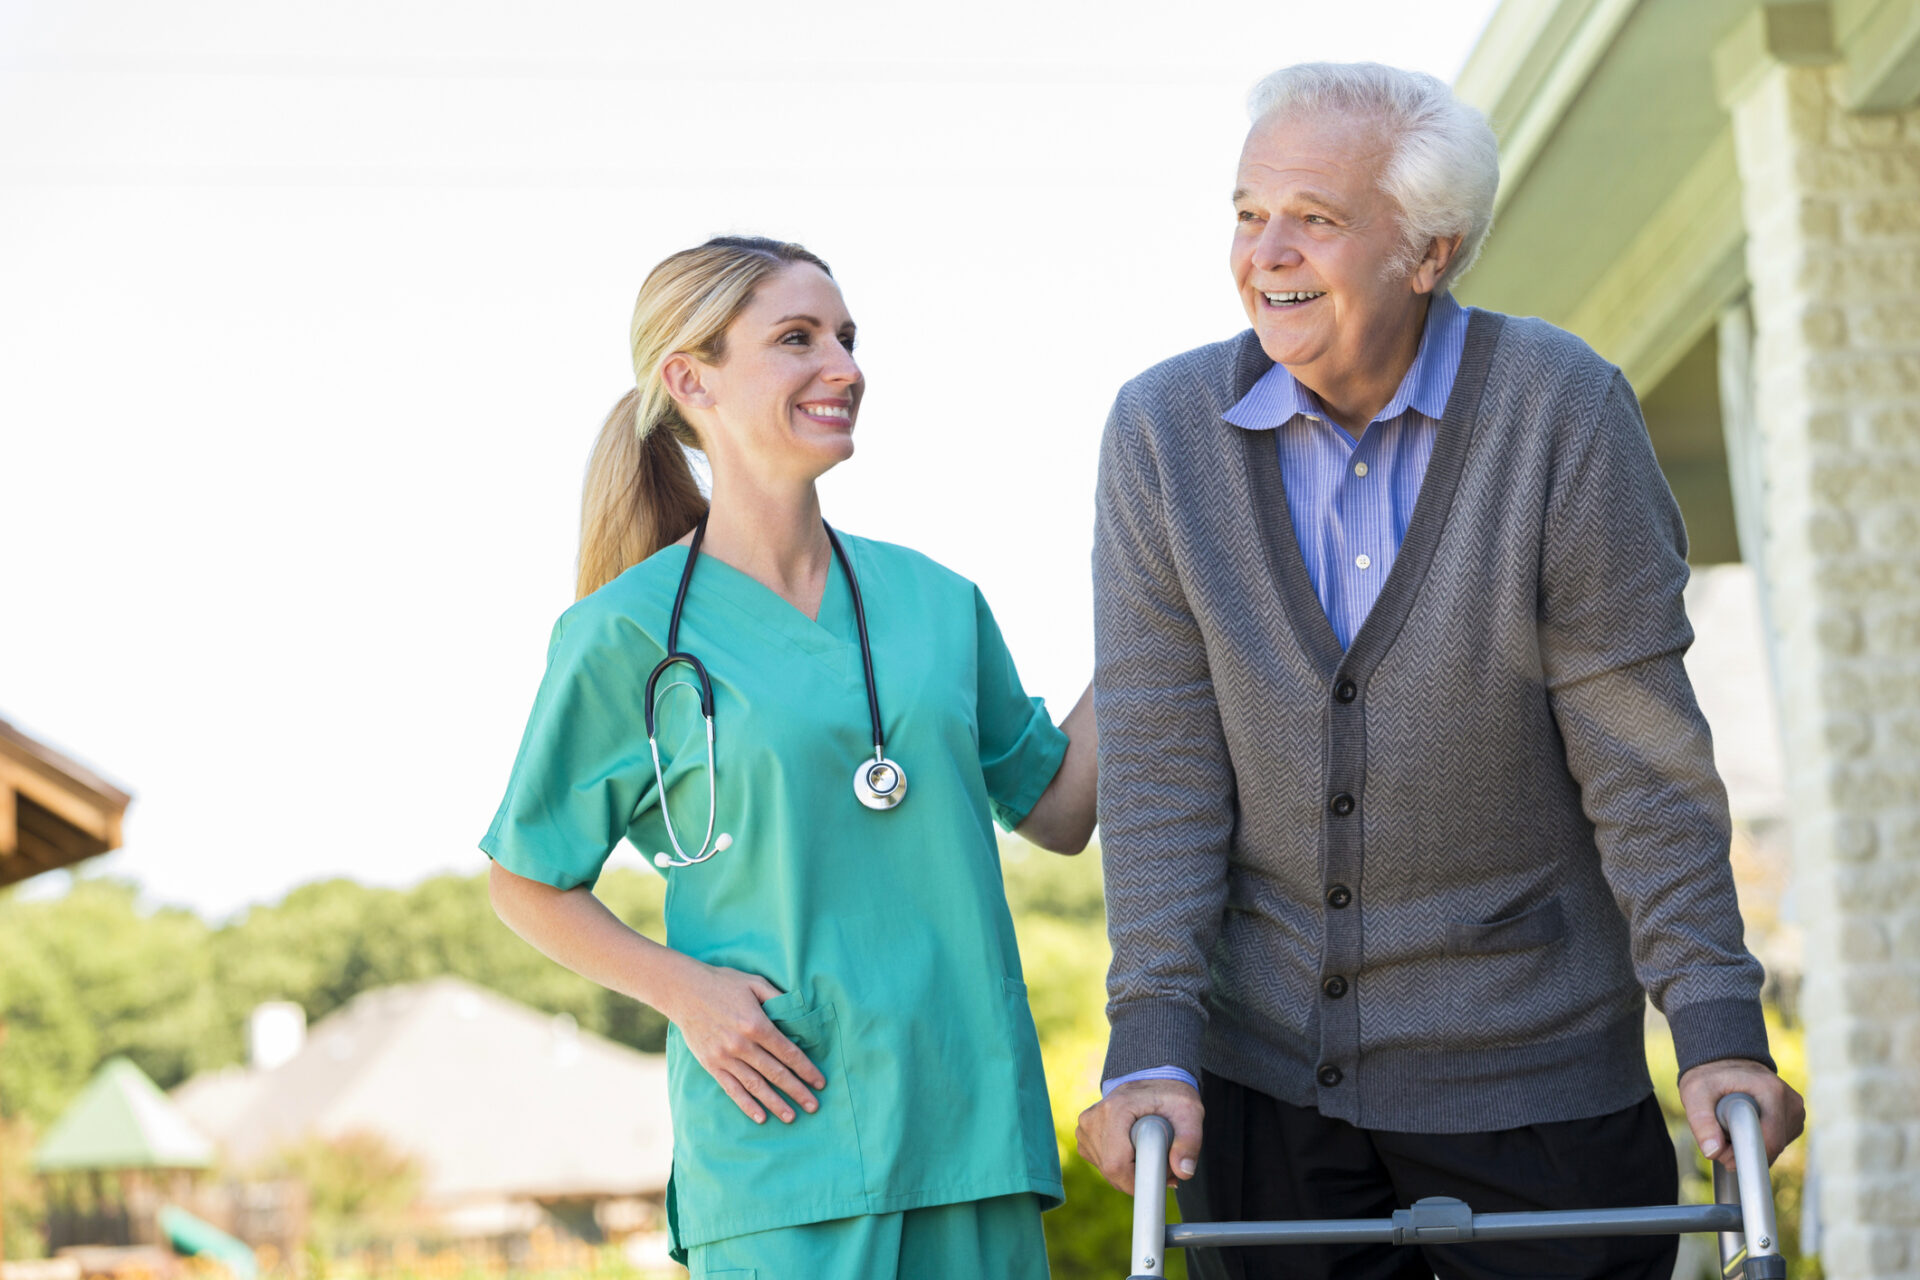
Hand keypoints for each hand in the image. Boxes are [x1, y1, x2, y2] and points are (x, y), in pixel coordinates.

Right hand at [657, 958, 825, 1124]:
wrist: (683, 991)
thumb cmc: (723, 983)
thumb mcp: (755, 983)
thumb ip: (778, 998)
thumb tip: (800, 1013)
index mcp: (756, 1024)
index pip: (788, 1053)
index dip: (806, 1069)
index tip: (820, 1082)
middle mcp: (742, 1044)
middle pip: (776, 1073)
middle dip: (797, 1091)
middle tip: (814, 1107)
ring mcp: (725, 1057)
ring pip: (756, 1085)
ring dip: (775, 1103)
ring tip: (791, 1117)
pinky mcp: (711, 1065)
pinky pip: (732, 1089)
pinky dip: (746, 1104)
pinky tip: (760, 1117)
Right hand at [1075, 1079, 1204, 1194]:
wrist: (1151, 1079)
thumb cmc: (1170, 1096)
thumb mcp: (1189, 1114)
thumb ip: (1189, 1142)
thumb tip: (1183, 1172)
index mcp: (1115, 1109)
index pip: (1117, 1164)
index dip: (1141, 1180)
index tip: (1164, 1178)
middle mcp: (1093, 1118)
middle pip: (1111, 1171)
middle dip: (1140, 1178)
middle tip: (1166, 1167)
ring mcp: (1084, 1128)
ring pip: (1107, 1171)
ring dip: (1131, 1174)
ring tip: (1152, 1153)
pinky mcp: (1083, 1136)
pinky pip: (1102, 1166)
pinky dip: (1121, 1167)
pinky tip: (1135, 1152)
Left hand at [1677, 1057, 1804, 1168]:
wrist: (1725, 1062)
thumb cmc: (1710, 1076)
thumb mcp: (1695, 1092)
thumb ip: (1701, 1121)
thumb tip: (1713, 1152)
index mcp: (1772, 1091)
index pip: (1769, 1141)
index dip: (1744, 1155)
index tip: (1723, 1155)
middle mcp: (1791, 1102)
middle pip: (1773, 1147)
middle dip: (1744, 1151)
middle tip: (1719, 1138)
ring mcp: (1795, 1111)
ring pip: (1775, 1147)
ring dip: (1751, 1146)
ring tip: (1731, 1125)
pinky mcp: (1794, 1120)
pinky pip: (1778, 1143)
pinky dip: (1759, 1141)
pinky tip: (1745, 1124)